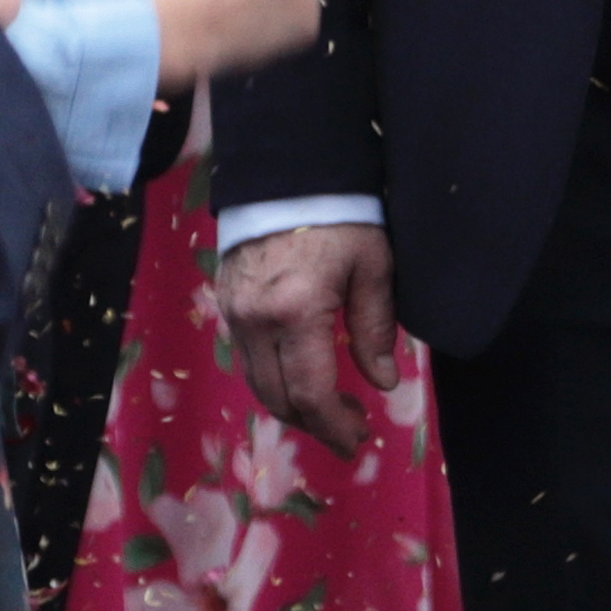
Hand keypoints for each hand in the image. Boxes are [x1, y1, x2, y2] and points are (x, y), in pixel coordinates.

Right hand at [220, 222, 408, 458]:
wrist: (284, 171)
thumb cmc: (340, 215)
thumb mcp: (372, 266)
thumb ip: (376, 328)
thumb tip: (384, 382)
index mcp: (296, 312)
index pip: (310, 394)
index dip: (335, 427)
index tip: (359, 439)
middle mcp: (255, 320)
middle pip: (278, 398)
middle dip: (314, 426)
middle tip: (349, 432)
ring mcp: (233, 313)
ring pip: (257, 383)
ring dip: (292, 407)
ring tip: (330, 411)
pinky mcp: (225, 303)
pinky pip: (246, 359)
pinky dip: (273, 380)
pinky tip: (301, 379)